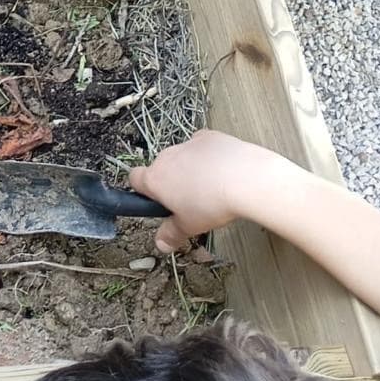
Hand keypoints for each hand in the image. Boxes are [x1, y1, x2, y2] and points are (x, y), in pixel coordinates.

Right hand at [129, 131, 288, 253]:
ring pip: (182, 157)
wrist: (244, 178)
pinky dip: (208, 156)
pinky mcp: (207, 137)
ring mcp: (187, 144)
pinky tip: (222, 170)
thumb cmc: (213, 203)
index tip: (157, 201)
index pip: (135, 179)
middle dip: (172, 182)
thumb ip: (172, 234)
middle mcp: (166, 157)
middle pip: (161, 168)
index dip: (144, 190)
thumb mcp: (190, 226)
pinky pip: (201, 147)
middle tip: (190, 202)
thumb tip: (161, 244)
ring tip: (212, 189)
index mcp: (156, 179)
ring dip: (190, 169)